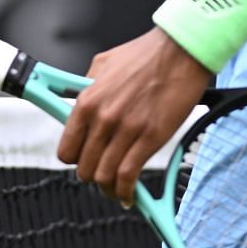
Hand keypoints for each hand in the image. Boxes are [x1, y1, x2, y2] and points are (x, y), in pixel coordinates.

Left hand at [57, 29, 210, 203]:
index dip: (74, 159)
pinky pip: (129, 176)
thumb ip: (87, 87)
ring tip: (115, 188)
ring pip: (105, 177)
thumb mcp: (102, 64)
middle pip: (85, 168)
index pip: (67, 148)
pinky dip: (126, 191)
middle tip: (101, 173)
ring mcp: (126, 130)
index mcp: (87, 101)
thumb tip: (80, 104)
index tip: (81, 159)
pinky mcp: (150, 138)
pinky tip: (129, 195)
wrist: (179, 52)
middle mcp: (103, 119)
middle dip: (91, 175)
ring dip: (108, 188)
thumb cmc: (144, 54)